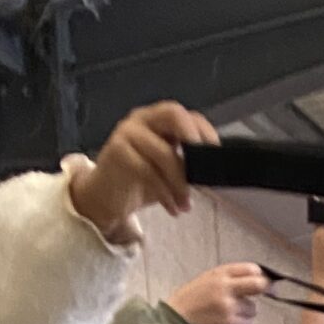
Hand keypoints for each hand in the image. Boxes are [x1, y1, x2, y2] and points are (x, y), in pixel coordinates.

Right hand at [69, 102, 218, 240]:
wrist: (106, 196)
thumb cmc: (140, 180)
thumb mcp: (169, 170)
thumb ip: (187, 163)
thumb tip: (215, 172)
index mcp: (158, 119)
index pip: (186, 115)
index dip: (205, 131)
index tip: (218, 155)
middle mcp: (143, 119)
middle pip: (173, 114)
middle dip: (194, 141)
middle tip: (204, 171)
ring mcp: (128, 132)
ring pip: (164, 152)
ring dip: (180, 184)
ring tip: (186, 204)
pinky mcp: (117, 152)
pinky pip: (148, 172)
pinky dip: (165, 194)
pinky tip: (173, 208)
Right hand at [167, 262, 271, 323]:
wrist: (178, 319)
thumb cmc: (193, 298)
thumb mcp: (208, 279)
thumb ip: (231, 278)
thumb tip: (259, 279)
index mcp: (220, 274)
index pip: (251, 269)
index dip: (260, 275)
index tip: (264, 280)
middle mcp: (226, 288)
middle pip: (258, 285)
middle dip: (266, 288)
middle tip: (270, 291)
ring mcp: (229, 307)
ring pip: (253, 308)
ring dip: (247, 311)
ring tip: (230, 311)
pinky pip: (249, 323)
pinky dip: (243, 323)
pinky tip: (230, 321)